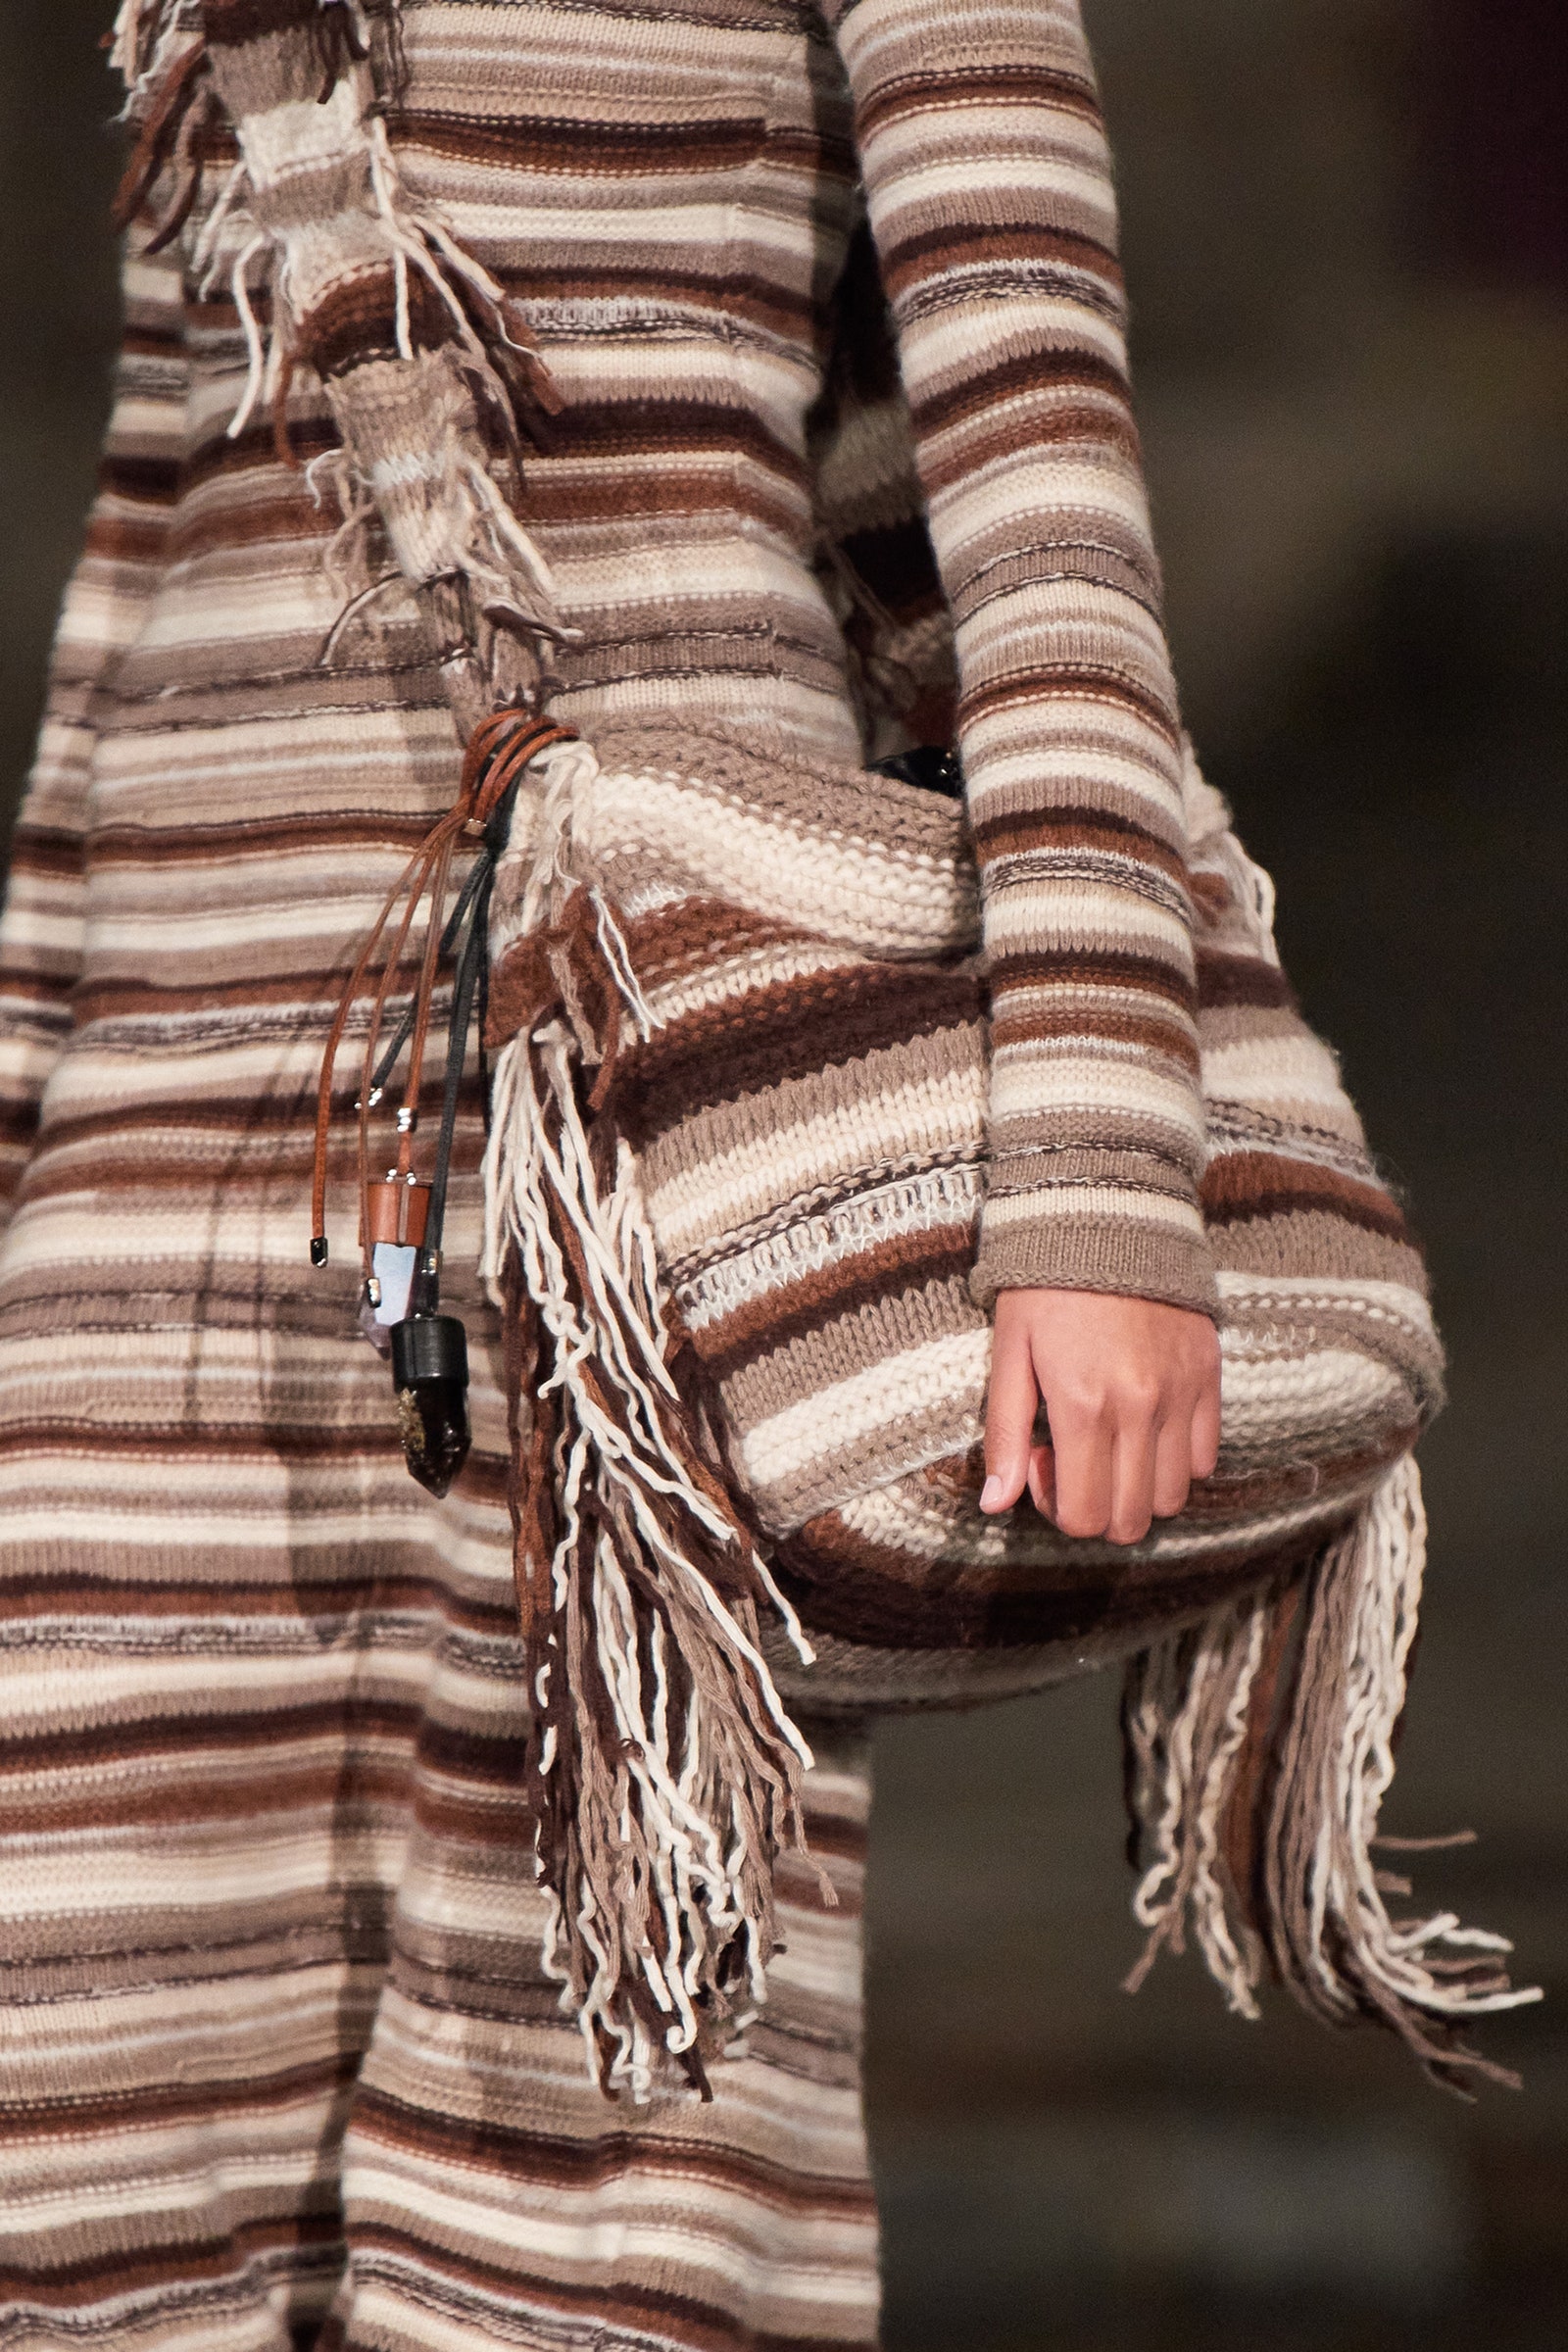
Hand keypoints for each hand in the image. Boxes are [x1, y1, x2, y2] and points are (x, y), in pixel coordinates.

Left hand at [980, 1289, 1220, 1545]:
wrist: (1108, 1215)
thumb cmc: (1044, 1286)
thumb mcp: (1009, 1353)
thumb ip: (1004, 1434)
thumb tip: (994, 1504)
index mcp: (1083, 1406)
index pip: (1084, 1516)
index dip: (1058, 1508)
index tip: (1044, 1463)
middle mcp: (1139, 1408)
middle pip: (1131, 1520)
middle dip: (1096, 1510)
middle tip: (1074, 1459)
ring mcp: (1181, 1394)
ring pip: (1173, 1497)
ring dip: (1138, 1490)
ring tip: (1110, 1444)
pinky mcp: (1208, 1376)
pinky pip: (1205, 1458)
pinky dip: (1175, 1462)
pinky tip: (1145, 1427)